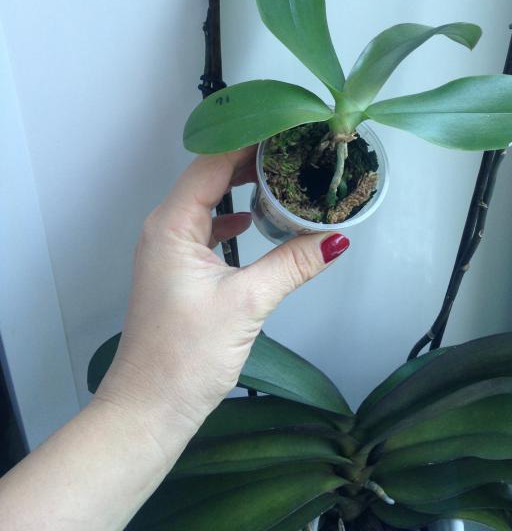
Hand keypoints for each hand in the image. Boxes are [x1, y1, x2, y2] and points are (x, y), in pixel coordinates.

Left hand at [96, 147, 349, 439]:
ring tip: (282, 175)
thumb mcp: (247, 303)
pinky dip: (231, 217)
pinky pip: (206, 228)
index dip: (249, 141)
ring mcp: (169, 250)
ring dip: (240, 187)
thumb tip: (336, 239)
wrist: (149, 409)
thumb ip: (292, 265)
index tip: (287, 129)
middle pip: (209, 176)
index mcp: (173, 225)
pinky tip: (254, 220)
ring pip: (208, 202)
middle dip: (249, 160)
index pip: (212, 163)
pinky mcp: (178, 271)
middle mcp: (166, 229)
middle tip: (293, 149)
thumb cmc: (186, 356)